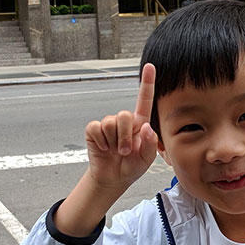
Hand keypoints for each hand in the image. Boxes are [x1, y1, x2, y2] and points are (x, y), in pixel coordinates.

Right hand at [84, 63, 157, 191]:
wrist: (113, 178)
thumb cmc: (132, 166)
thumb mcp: (147, 159)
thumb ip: (150, 143)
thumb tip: (146, 126)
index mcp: (140, 123)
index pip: (144, 99)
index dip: (147, 82)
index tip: (150, 66)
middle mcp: (124, 120)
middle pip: (124, 115)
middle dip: (125, 137)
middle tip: (126, 152)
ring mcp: (108, 124)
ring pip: (110, 123)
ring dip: (114, 142)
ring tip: (115, 151)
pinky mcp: (94, 130)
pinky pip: (96, 128)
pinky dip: (101, 142)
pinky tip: (104, 149)